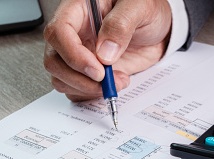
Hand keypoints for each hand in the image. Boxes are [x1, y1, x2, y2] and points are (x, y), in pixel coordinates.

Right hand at [43, 0, 171, 100]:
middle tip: (107, 80)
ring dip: (88, 89)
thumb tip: (104, 53)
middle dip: (80, 78)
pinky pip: (76, 89)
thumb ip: (120, 26)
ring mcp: (79, 55)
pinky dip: (92, 94)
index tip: (98, 70)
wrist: (158, 29)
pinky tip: (112, 84)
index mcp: (79, 10)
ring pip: (62, 79)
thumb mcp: (138, 7)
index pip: (58, 32)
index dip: (74, 55)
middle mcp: (74, 33)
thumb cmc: (146, 10)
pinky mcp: (88, 72)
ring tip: (117, 80)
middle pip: (55, 61)